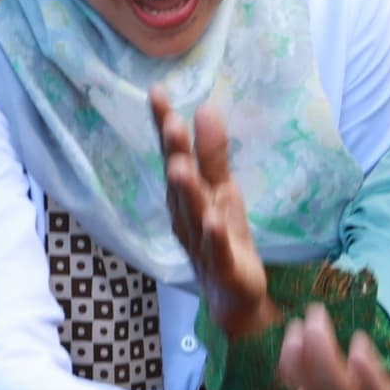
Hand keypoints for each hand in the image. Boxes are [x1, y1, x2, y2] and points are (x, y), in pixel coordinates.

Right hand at [155, 93, 278, 341]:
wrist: (233, 297)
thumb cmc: (221, 238)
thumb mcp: (222, 191)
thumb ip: (213, 154)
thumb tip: (205, 108)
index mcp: (187, 194)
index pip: (174, 154)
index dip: (165, 125)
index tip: (157, 92)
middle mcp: (186, 215)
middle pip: (179, 181)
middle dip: (174, 152)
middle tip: (169, 120)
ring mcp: (202, 242)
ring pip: (193, 214)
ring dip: (187, 191)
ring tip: (181, 166)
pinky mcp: (223, 266)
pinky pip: (216, 249)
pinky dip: (213, 235)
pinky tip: (212, 221)